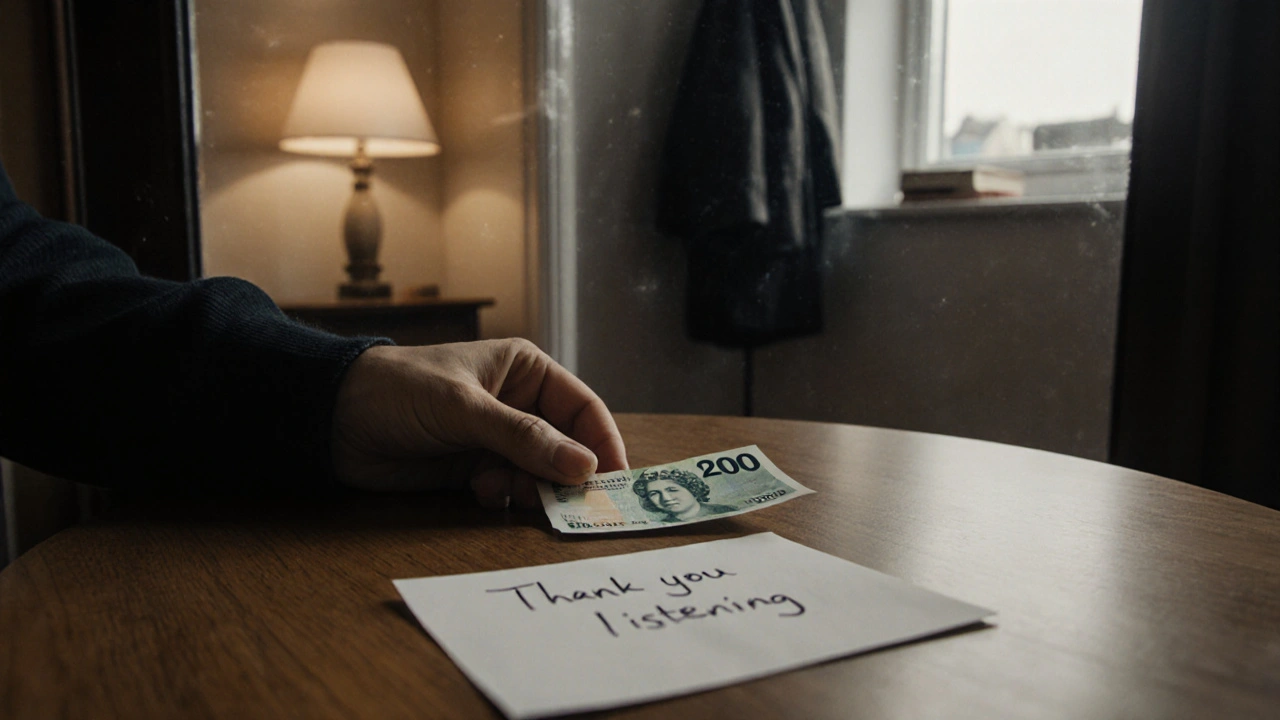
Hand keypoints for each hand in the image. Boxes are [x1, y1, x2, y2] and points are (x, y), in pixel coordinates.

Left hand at [331, 339, 627, 508]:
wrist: (333, 418)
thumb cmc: (400, 390)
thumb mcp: (466, 409)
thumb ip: (525, 438)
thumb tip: (585, 467)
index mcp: (526, 371)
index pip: (582, 408)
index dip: (603, 443)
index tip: (617, 482)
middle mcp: (519, 405)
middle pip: (567, 447)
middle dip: (566, 474)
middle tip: (567, 503)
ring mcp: (497, 440)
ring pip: (540, 474)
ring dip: (531, 488)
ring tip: (503, 490)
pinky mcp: (474, 470)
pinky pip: (510, 490)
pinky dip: (505, 498)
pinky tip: (481, 492)